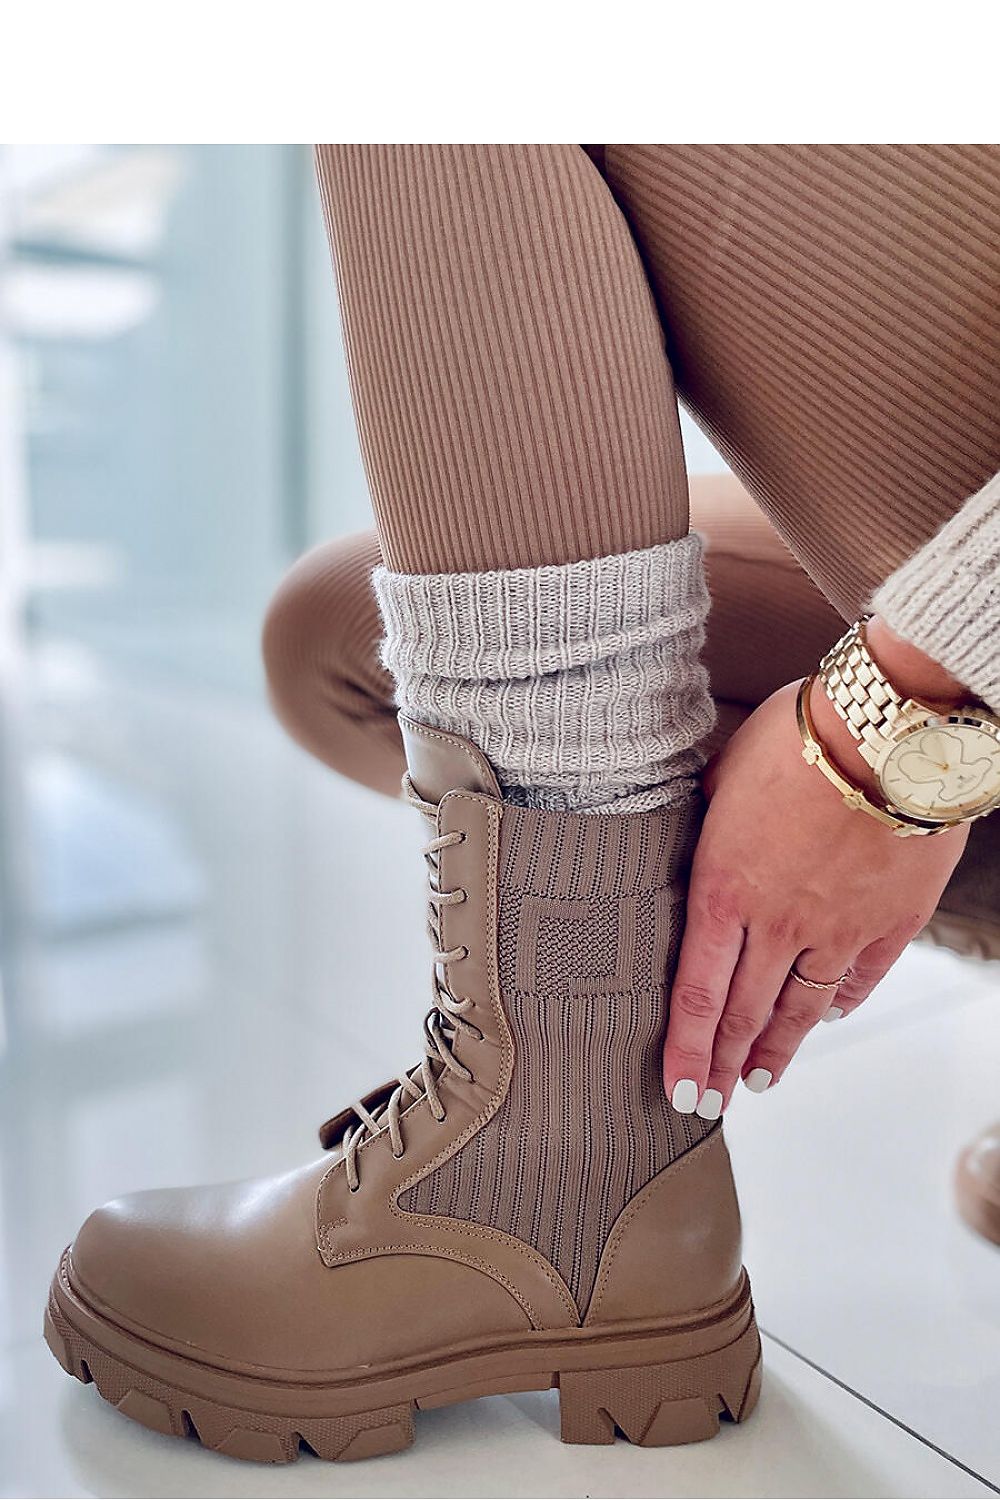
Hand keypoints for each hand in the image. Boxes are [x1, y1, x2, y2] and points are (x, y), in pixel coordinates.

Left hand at [663, 657, 968, 1117]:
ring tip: (760, 1079)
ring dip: (777, 1049)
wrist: (888, 733)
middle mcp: (776, 924)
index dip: (685, 1050)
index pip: (694, 993)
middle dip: (721, 1066)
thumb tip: (701, 830)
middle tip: (710, 1102)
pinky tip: (829, 1019)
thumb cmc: (798, 737)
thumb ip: (709, 821)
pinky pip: (859, 979)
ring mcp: (837, 929)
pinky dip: (841, 1004)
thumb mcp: (723, 775)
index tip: (678, 1090)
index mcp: (723, 889)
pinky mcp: (890, 922)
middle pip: (743, 1013)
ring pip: (802, 1010)